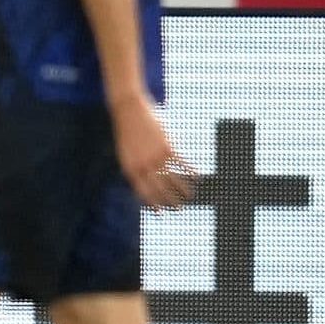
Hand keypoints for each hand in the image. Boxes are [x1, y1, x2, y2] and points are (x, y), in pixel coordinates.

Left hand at [111, 93, 196, 210]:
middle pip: (159, 189)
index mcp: (130, 168)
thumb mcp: (126, 152)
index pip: (142, 192)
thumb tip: (145, 179)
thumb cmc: (127, 132)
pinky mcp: (167, 147)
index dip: (152, 204)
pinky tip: (198, 177)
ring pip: (173, 178)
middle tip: (179, 209)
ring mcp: (156, 157)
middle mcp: (143, 165)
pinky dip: (191, 171)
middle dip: (170, 201)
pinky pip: (182, 163)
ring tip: (191, 197)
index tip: (160, 213)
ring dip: (184, 189)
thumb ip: (135, 166)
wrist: (128, 111)